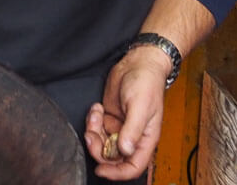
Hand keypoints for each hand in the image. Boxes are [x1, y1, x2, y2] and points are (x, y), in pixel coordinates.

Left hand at [83, 46, 168, 180]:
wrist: (137, 64)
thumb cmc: (146, 84)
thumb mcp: (140, 107)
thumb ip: (132, 129)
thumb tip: (125, 150)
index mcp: (145, 140)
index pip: (133, 167)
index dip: (117, 173)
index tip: (100, 170)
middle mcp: (131, 137)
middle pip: (112, 158)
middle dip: (98, 149)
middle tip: (91, 134)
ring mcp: (119, 128)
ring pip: (101, 143)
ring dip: (93, 132)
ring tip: (96, 113)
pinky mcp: (109, 118)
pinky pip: (96, 128)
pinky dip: (92, 120)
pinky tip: (97, 108)